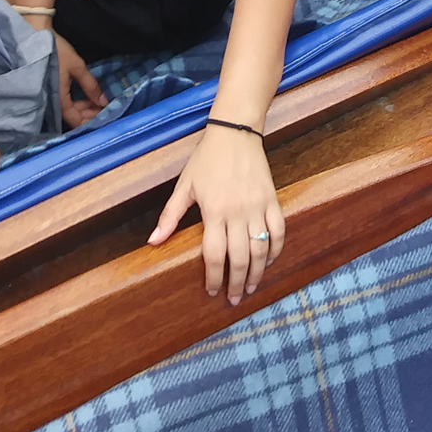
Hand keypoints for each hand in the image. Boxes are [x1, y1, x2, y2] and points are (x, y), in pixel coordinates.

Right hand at [55, 33, 105, 127]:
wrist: (36, 37)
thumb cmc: (56, 51)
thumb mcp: (77, 66)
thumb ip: (90, 86)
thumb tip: (104, 102)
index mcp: (59, 100)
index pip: (76, 120)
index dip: (92, 120)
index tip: (107, 114)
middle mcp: (53, 103)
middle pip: (74, 118)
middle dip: (90, 115)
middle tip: (106, 107)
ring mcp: (51, 97)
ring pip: (71, 111)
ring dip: (85, 108)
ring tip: (100, 101)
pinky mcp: (52, 90)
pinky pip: (67, 103)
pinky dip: (79, 103)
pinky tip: (88, 97)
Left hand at [148, 124, 283, 305]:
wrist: (235, 132)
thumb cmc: (206, 159)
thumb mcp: (185, 185)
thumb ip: (170, 216)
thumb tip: (153, 242)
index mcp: (214, 211)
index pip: (213, 254)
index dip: (212, 277)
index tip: (211, 291)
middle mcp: (237, 212)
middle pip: (240, 258)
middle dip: (237, 283)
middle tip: (234, 298)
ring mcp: (257, 206)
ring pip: (261, 249)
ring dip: (257, 273)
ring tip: (252, 287)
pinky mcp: (272, 199)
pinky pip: (279, 231)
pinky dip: (276, 249)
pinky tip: (269, 261)